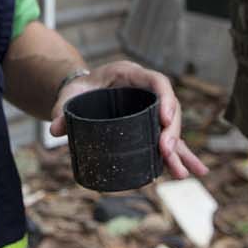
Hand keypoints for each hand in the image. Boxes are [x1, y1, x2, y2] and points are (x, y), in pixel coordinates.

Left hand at [47, 60, 208, 179]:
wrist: (81, 92)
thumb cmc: (78, 89)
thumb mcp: (70, 95)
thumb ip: (62, 109)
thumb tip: (55, 129)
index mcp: (131, 74)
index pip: (157, 82)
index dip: (166, 99)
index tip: (165, 120)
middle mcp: (145, 91)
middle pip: (169, 108)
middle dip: (172, 132)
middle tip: (166, 152)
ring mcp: (149, 109)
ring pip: (171, 129)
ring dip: (180, 151)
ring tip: (187, 172)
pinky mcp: (148, 126)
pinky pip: (167, 141)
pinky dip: (179, 156)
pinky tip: (191, 171)